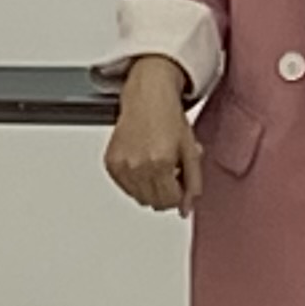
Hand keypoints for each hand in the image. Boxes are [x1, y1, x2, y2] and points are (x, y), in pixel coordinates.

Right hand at [104, 57, 200, 214]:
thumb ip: (193, 183)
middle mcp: (138, 166)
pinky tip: (144, 162)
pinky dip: (136, 181)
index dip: (179, 194)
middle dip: (166, 192)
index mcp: (161, 163)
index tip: (181, 182)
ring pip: (139, 198)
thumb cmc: (169, 117)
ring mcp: (122, 166)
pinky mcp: (111, 163)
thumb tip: (186, 209)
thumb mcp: (191, 149)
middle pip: (153, 203)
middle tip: (171, 171)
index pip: (170, 201)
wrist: (147, 96)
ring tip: (158, 165)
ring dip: (151, 189)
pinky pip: (125, 187)